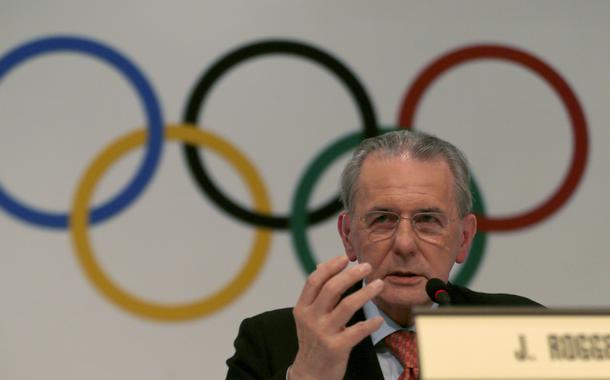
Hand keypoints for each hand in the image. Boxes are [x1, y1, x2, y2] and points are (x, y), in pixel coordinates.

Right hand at [288, 256, 383, 379]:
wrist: (310, 374)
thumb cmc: (313, 341)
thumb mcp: (308, 317)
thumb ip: (316, 293)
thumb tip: (323, 265)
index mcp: (303, 308)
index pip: (314, 280)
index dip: (330, 267)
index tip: (345, 258)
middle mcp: (311, 318)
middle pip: (331, 289)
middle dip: (351, 275)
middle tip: (367, 267)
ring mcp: (323, 333)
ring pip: (347, 306)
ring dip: (365, 293)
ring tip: (379, 285)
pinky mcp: (336, 347)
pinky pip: (357, 331)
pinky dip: (370, 323)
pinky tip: (379, 319)